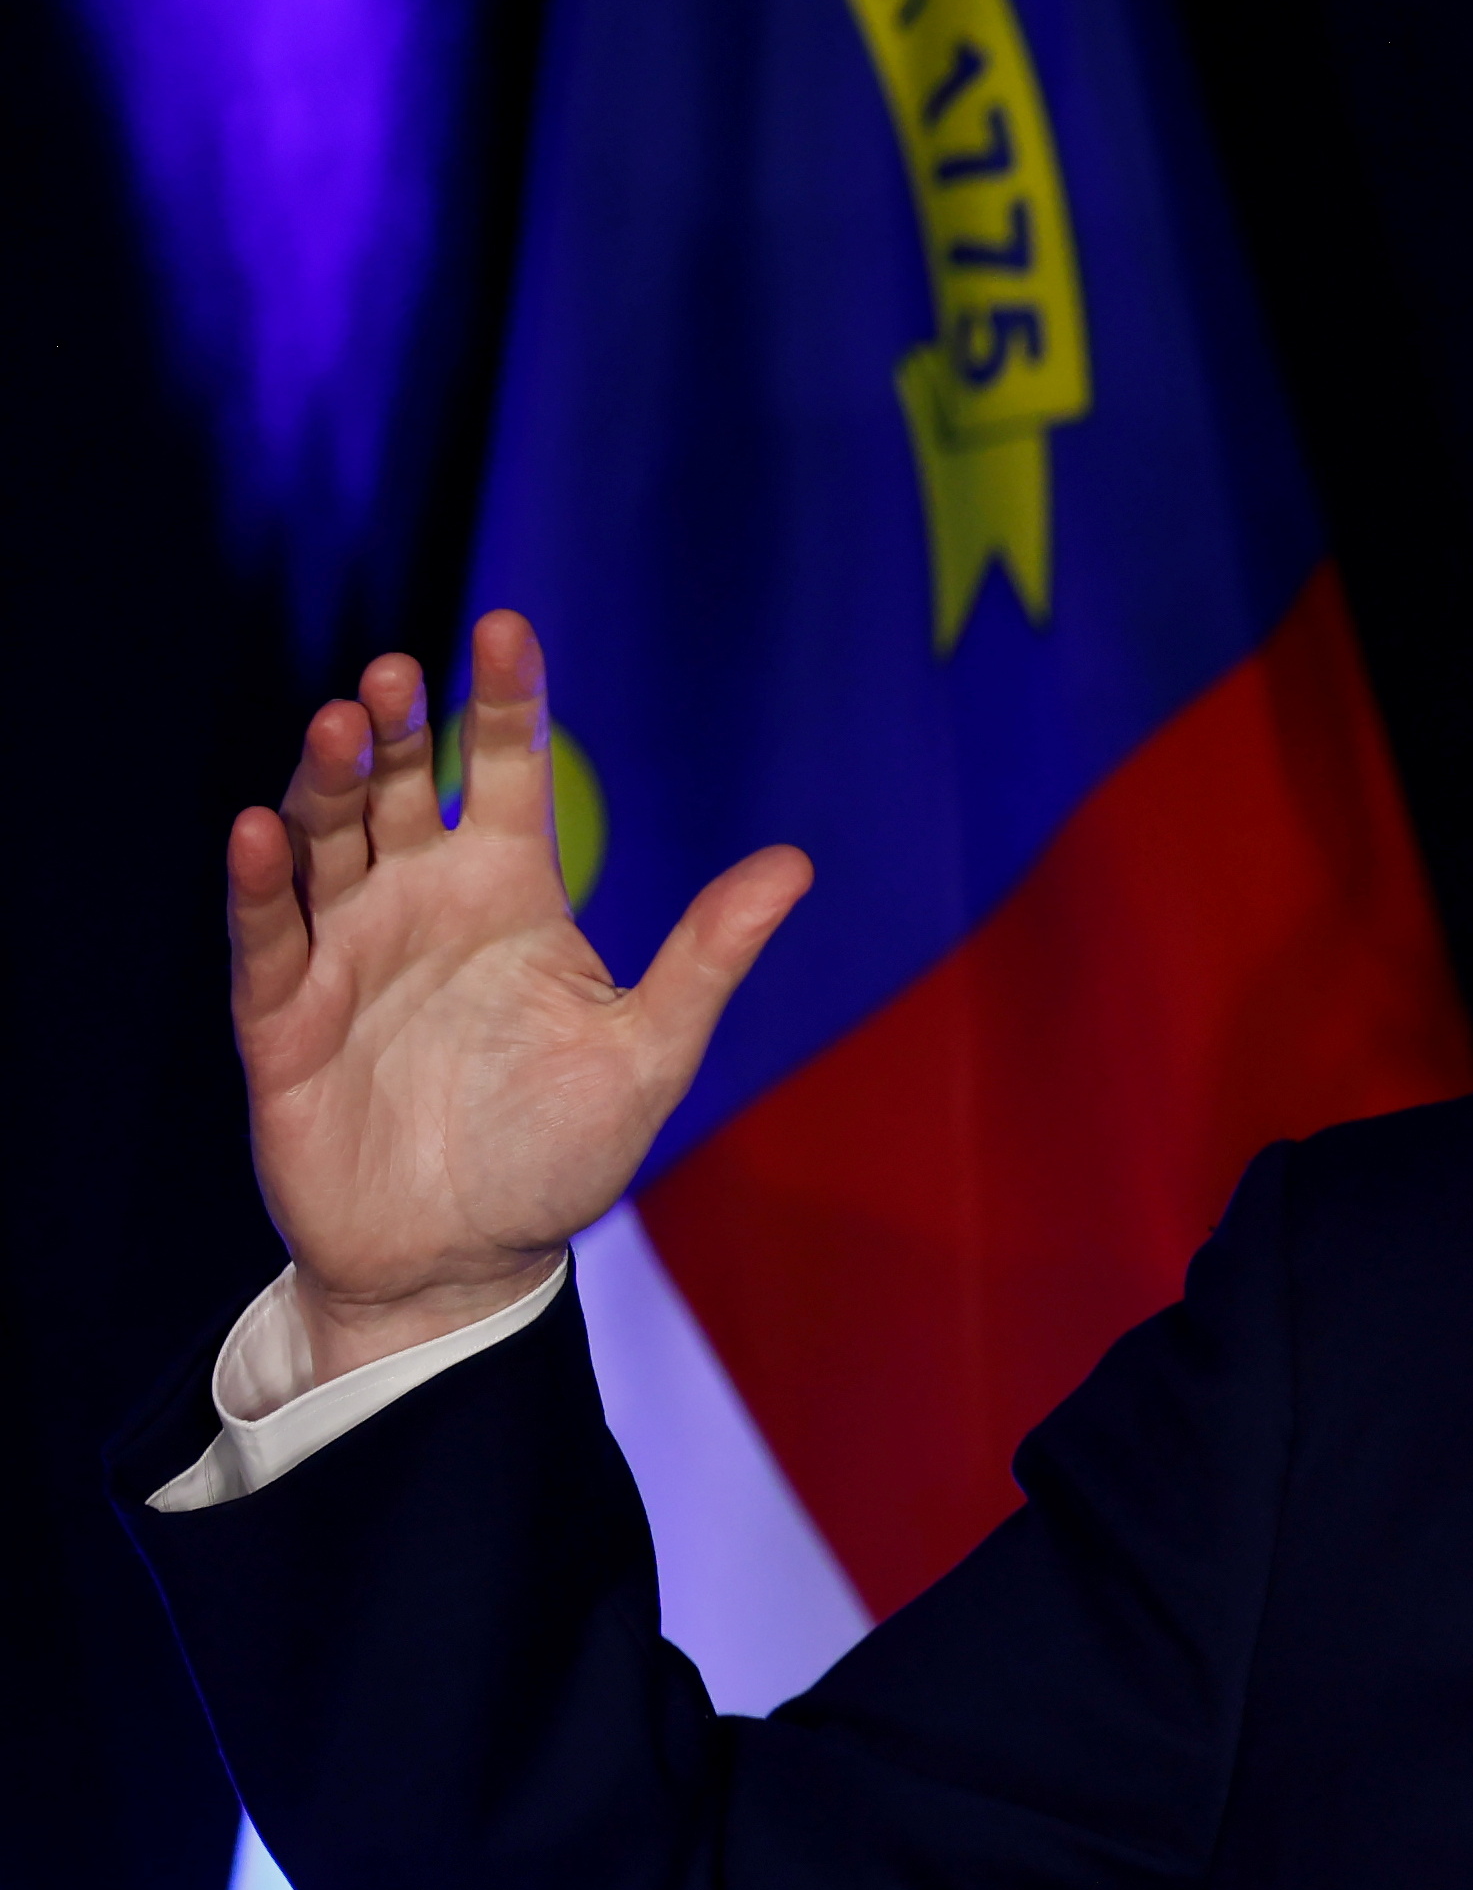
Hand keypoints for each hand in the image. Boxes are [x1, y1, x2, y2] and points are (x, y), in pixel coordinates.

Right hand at [232, 610, 809, 1388]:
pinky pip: (265, 939)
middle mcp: (420, 905)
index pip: (502, 772)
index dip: (503, 702)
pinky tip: (259, 832)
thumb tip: (794, 864)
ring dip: (325, 782)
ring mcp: (346, 954)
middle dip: (392, 728)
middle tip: (394, 673)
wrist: (469, 1262)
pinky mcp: (284, 1018)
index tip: (507, 627)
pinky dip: (260, 887)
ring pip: (325, 842)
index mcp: (509, 897)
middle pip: (398, 790)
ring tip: (335, 722)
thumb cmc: (560, 1155)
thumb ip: (707, 956)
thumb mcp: (649, 1052)